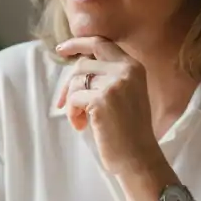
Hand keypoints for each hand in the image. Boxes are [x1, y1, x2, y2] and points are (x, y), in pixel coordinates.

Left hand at [55, 36, 160, 176]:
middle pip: (83, 63)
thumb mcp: (125, 95)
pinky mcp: (102, 100)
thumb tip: (76, 67)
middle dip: (68, 83)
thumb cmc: (129, 131)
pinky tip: (80, 126)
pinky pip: (74, 98)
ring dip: (72, 102)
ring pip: (76, 81)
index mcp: (133, 67)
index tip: (61, 49)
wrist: (138, 157)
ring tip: (80, 120)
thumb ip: (107, 77)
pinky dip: (72, 113)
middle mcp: (126, 70)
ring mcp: (114, 84)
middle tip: (62, 104)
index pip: (101, 43)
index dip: (78, 43)